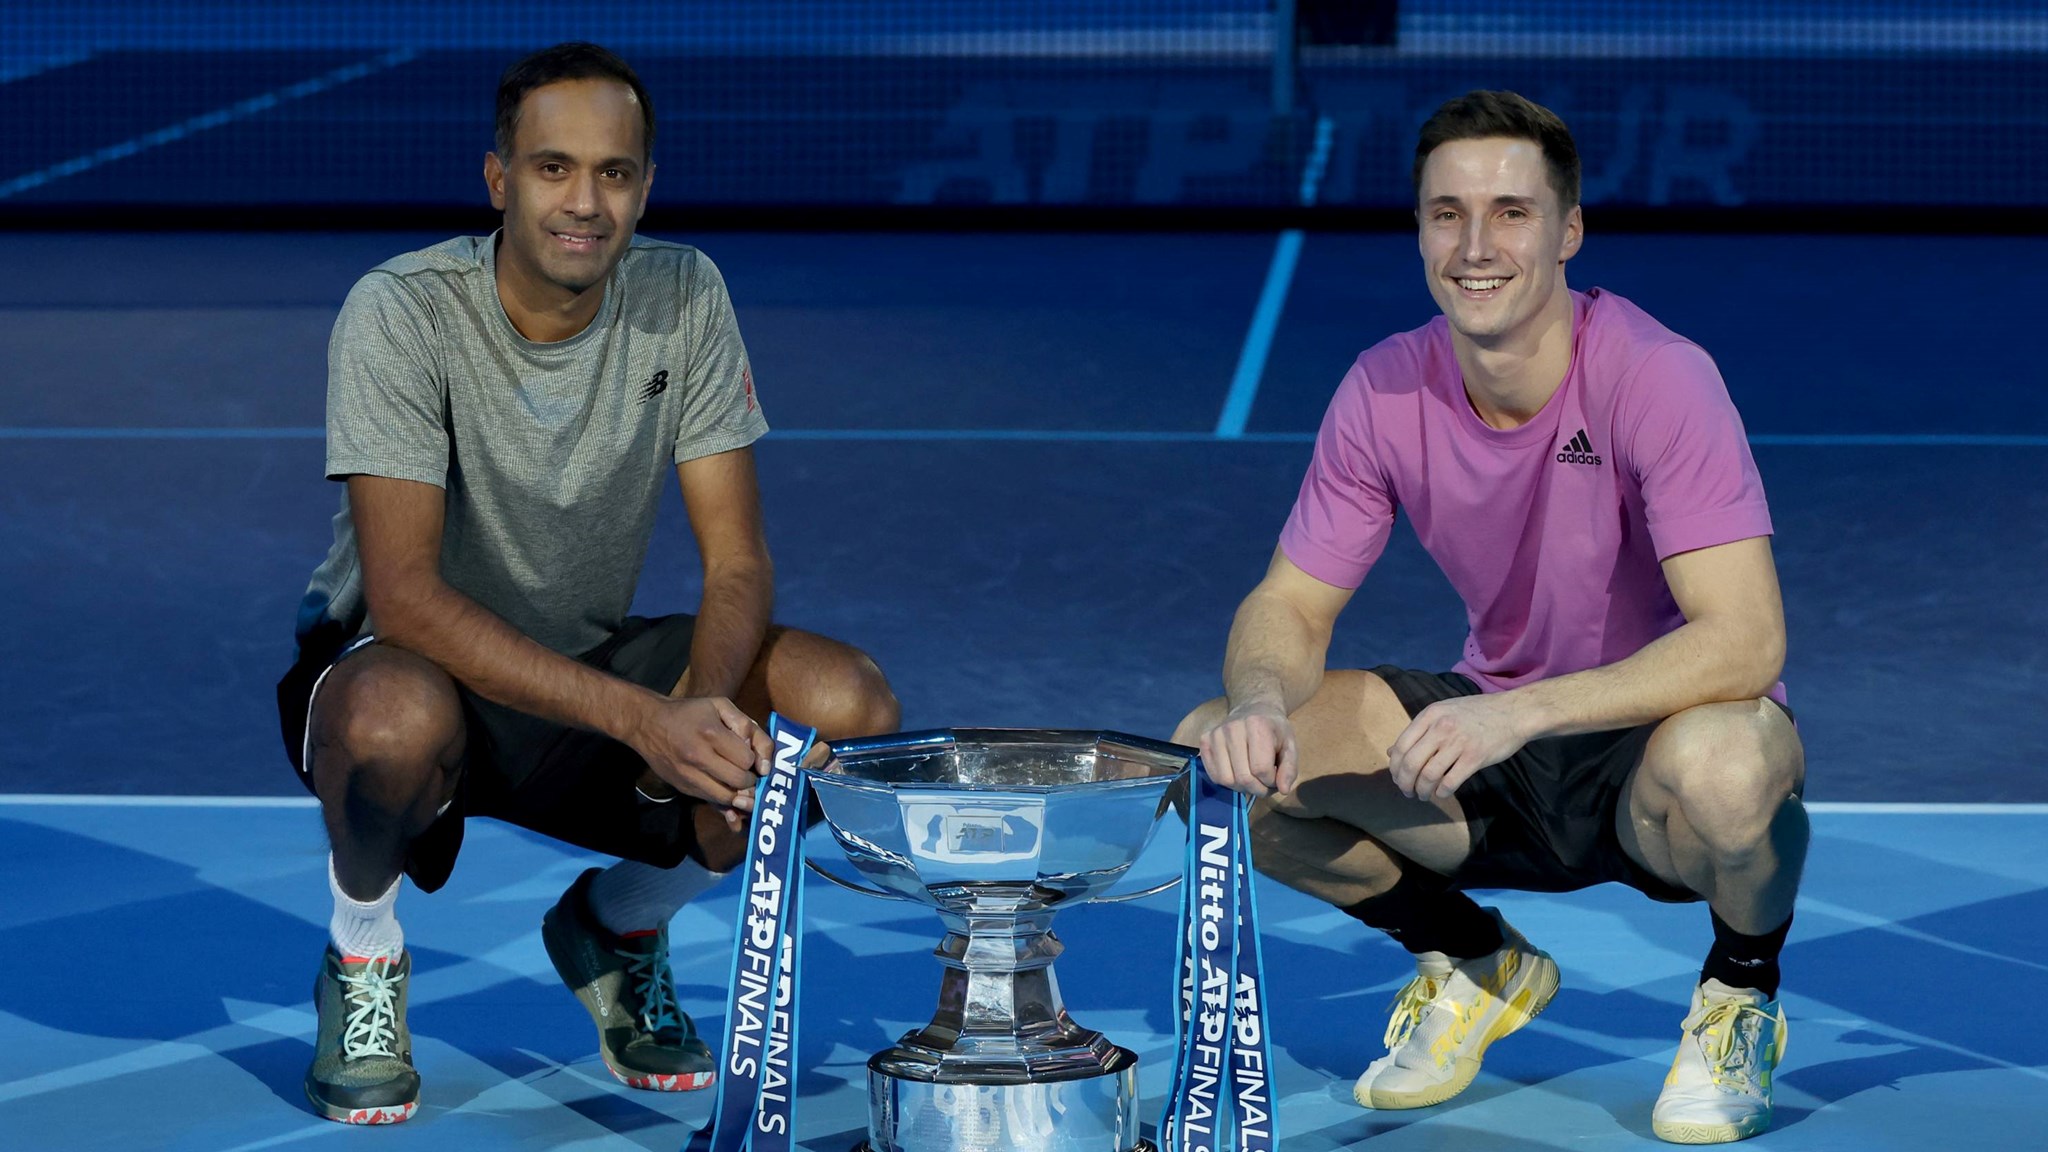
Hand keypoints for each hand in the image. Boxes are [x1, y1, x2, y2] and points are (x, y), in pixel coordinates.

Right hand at [626, 696, 772, 822]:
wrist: (648, 724)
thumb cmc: (689, 713)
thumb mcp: (720, 705)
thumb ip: (747, 726)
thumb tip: (761, 759)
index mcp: (711, 734)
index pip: (747, 760)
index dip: (754, 759)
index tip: (749, 755)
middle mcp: (699, 757)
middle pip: (739, 782)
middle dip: (750, 779)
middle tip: (748, 772)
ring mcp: (689, 776)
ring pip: (726, 798)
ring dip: (738, 793)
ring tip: (738, 782)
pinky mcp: (683, 788)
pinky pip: (711, 802)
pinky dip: (723, 799)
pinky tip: (725, 789)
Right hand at [1196, 700, 1297, 797]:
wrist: (1252, 708)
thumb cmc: (1273, 730)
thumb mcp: (1290, 746)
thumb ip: (1289, 768)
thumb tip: (1283, 790)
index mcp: (1257, 726)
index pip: (1261, 769)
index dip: (1271, 781)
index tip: (1275, 778)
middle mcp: (1233, 728)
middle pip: (1243, 777)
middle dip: (1257, 789)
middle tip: (1263, 784)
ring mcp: (1216, 734)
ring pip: (1226, 780)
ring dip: (1241, 788)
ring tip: (1251, 779)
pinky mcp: (1204, 740)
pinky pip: (1214, 776)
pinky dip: (1227, 783)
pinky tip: (1237, 773)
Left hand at [1387, 693, 1532, 800]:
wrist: (1514, 712)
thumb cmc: (1477, 713)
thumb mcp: (1444, 712)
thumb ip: (1419, 730)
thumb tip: (1392, 753)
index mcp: (1430, 715)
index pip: (1401, 746)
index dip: (1395, 768)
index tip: (1398, 778)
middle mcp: (1441, 727)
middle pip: (1411, 763)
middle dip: (1405, 783)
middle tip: (1407, 792)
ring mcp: (1458, 742)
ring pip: (1428, 775)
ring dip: (1422, 791)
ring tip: (1423, 795)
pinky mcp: (1475, 757)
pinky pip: (1450, 782)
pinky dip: (1442, 792)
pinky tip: (1442, 793)